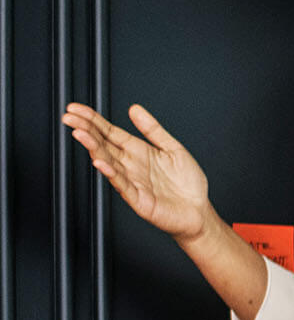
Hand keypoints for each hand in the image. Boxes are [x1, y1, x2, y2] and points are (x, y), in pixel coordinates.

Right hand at [62, 103, 217, 240]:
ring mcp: (132, 181)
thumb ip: (153, 129)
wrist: (198, 210)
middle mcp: (131, 165)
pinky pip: (122, 184)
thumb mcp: (173, 148)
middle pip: (104, 144)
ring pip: (108, 162)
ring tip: (80, 134)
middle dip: (86, 130)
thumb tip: (134, 108)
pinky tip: (101, 162)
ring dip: (94, 148)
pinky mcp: (138, 199)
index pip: (110, 133)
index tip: (76, 109)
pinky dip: (112, 173)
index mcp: (138, 152)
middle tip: (69, 117)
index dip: (93, 120)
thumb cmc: (186, 184)